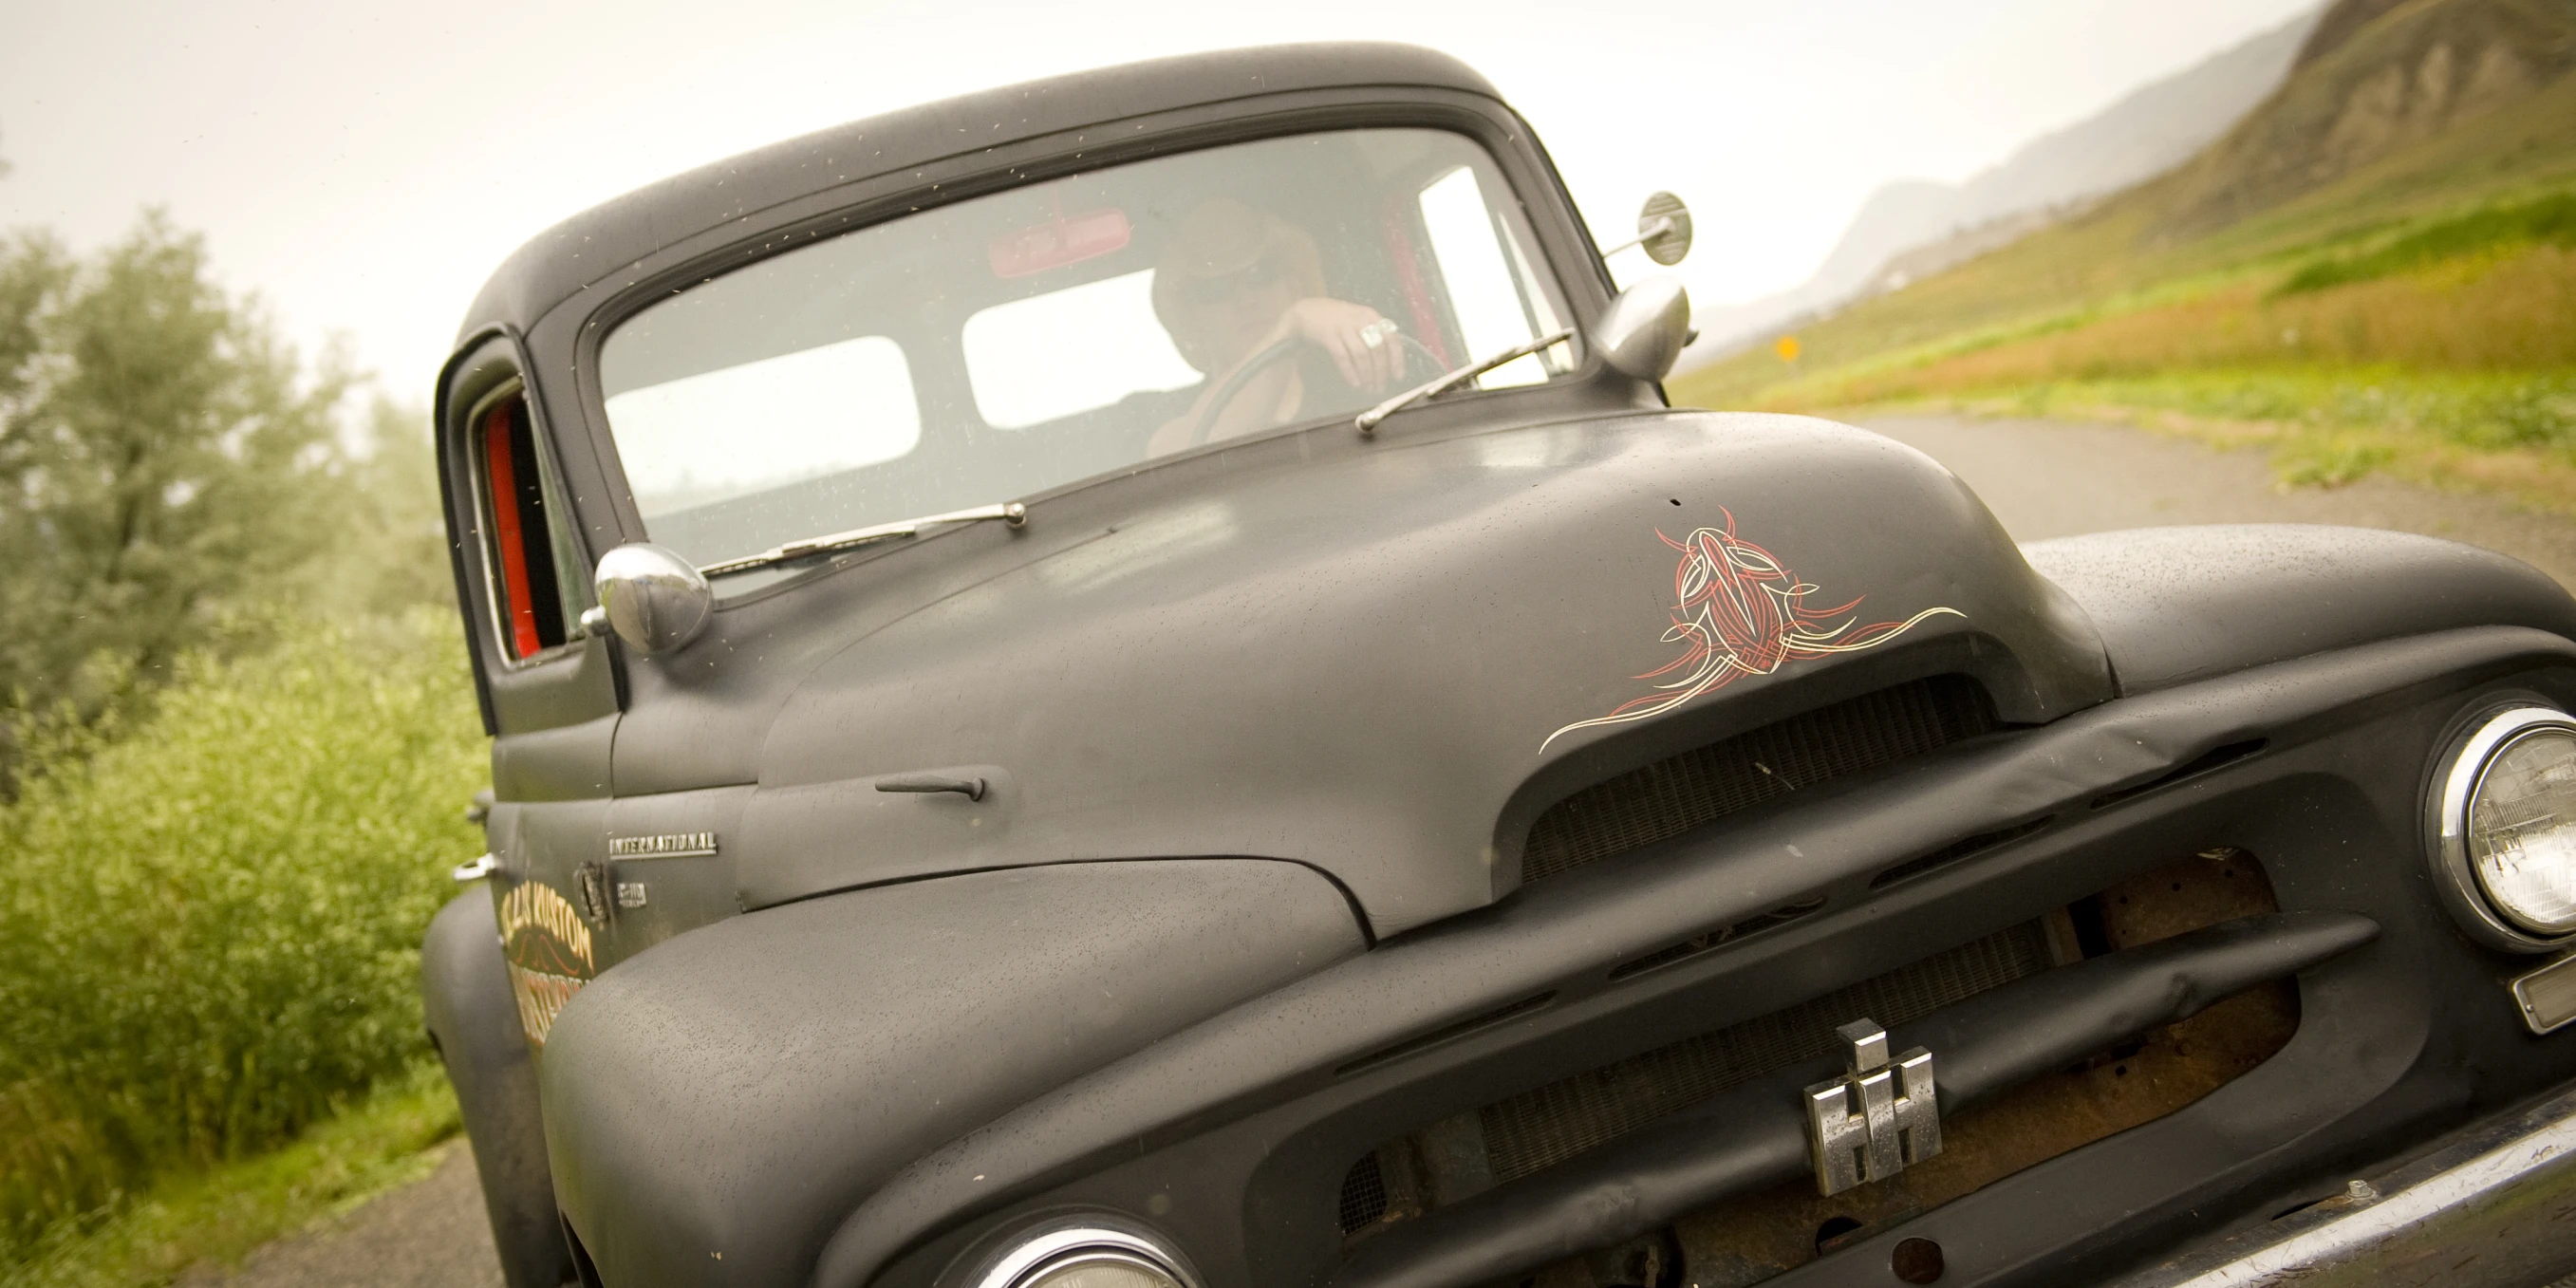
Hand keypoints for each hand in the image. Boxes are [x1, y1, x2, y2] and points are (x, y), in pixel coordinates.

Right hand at [1275, 297, 1403, 391]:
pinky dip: (1350, 372)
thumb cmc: (1336, 318)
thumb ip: (1373, 334)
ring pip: (1361, 354)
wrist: (1307, 310)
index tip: (1398, 376)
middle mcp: (1360, 319)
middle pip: (1377, 349)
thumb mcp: (1358, 319)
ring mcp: (1343, 326)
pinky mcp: (1328, 335)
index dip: (1397, 359)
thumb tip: (1387, 362)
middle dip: (1380, 372)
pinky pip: (1342, 357)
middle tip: (1380, 388)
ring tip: (1368, 388)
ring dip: (1367, 374)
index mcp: (1371, 316)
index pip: (1391, 338)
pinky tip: (1354, 383)